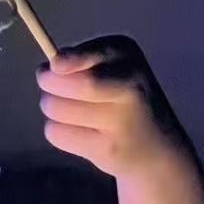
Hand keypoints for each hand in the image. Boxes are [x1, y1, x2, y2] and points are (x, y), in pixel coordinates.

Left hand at [36, 36, 194, 180]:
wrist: (156, 145)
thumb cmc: (122, 98)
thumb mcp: (111, 66)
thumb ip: (81, 63)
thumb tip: (47, 70)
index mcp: (127, 54)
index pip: (89, 55)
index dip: (65, 62)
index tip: (53, 67)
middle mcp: (131, 85)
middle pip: (77, 84)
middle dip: (50, 85)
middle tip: (47, 90)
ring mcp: (121, 120)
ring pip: (59, 109)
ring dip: (51, 109)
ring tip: (65, 111)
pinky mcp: (108, 149)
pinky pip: (59, 134)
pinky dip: (57, 131)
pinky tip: (75, 131)